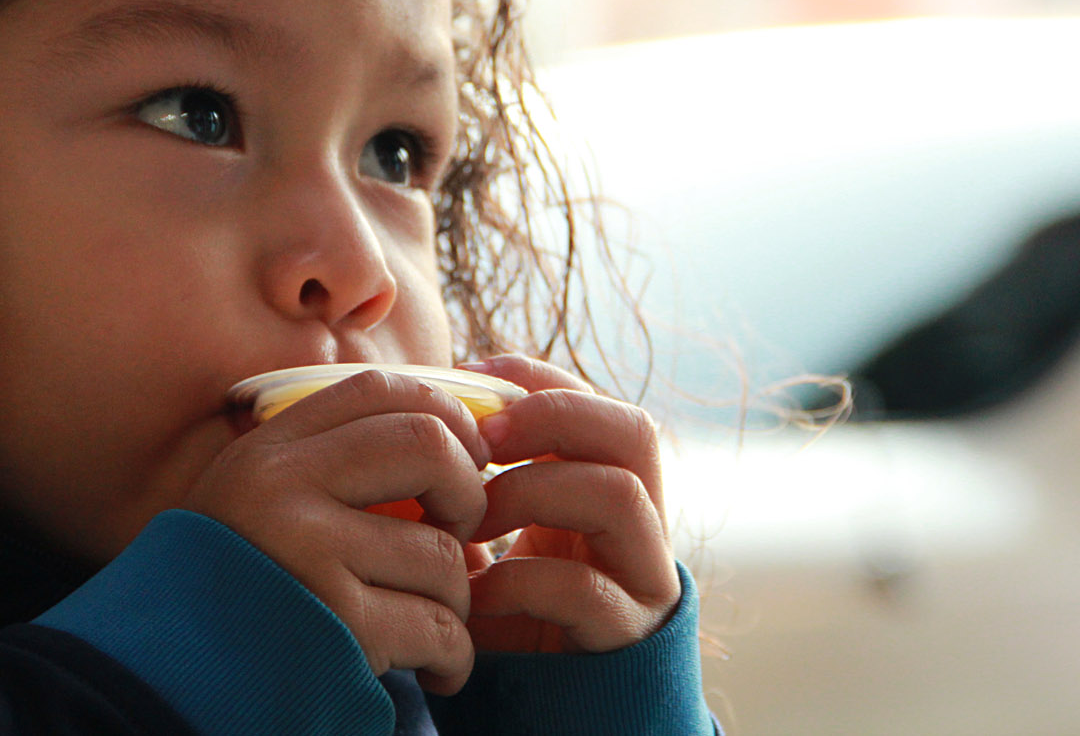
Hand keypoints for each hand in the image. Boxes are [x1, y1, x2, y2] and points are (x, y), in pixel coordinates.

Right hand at [181, 369, 490, 693]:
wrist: (167, 686)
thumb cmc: (237, 595)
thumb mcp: (262, 505)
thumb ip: (335, 465)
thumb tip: (462, 441)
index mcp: (267, 452)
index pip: (377, 391)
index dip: (445, 414)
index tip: (468, 455)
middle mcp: (281, 490)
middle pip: (426, 445)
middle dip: (467, 493)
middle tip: (458, 534)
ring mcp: (306, 555)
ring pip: (443, 553)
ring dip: (457, 597)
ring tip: (428, 620)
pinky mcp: (335, 627)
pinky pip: (440, 628)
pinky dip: (454, 656)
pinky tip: (434, 669)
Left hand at [460, 356, 679, 653]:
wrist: (549, 708)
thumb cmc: (514, 606)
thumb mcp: (504, 529)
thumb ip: (492, 471)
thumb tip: (435, 397)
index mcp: (613, 485)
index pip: (600, 402)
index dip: (540, 379)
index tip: (470, 376)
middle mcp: (643, 522)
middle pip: (634, 431)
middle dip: (553, 417)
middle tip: (480, 438)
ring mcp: (643, 576)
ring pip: (617, 494)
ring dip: (530, 492)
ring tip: (467, 522)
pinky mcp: (626, 634)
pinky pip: (584, 588)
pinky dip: (517, 583)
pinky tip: (472, 595)